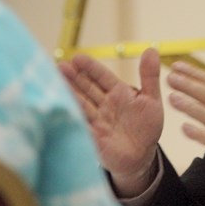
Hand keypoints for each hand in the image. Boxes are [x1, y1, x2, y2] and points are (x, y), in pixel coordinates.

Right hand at [58, 48, 163, 195]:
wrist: (141, 156)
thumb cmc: (146, 126)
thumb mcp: (152, 99)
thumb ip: (150, 75)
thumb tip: (151, 49)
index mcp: (119, 93)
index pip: (102, 77)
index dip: (90, 68)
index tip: (77, 58)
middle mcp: (104, 104)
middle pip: (86, 88)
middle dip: (73, 77)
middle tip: (59, 66)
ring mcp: (96, 120)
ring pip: (80, 103)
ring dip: (67, 93)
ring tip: (52, 82)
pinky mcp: (92, 136)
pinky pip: (80, 124)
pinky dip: (70, 116)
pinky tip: (59, 107)